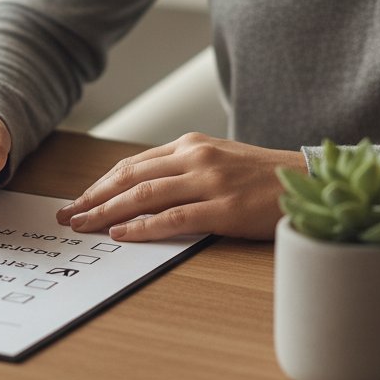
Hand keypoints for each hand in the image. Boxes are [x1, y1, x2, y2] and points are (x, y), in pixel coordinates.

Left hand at [56, 133, 306, 240]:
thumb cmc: (262, 176)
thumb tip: (142, 188)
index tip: (78, 199)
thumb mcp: (217, 160)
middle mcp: (194, 157)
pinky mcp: (225, 208)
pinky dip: (144, 227)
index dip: (100, 183)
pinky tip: (121, 235)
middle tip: (68, 215)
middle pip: (130, 178)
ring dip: (108, 212)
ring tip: (85, 226)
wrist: (310, 182)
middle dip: (94, 197)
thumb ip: (182, 169)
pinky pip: (174, 218)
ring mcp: (209, 182)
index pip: (132, 165)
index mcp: (189, 145)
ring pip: (145, 195)